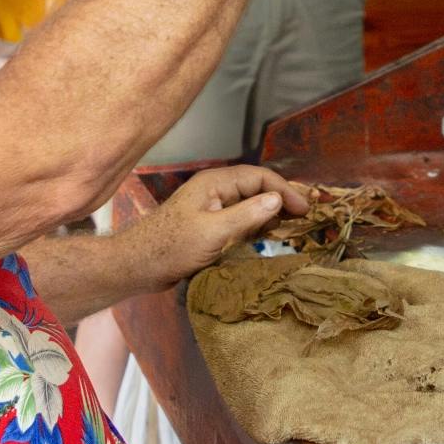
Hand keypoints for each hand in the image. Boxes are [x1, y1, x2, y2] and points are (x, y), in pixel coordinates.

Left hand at [122, 165, 311, 289]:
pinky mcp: (208, 225)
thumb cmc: (171, 247)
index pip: (259, 177)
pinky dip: (256, 225)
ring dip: (269, 213)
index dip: (285, 190)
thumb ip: (247, 215)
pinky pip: (239, 219)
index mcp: (215, 183)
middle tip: (304, 218)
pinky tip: (265, 236)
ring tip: (290, 228)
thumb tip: (278, 199)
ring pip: (249, 204)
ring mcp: (211, 208)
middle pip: (256, 188)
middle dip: (281, 200)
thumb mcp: (214, 232)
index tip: (305, 209)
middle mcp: (214, 190)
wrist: (137, 266)